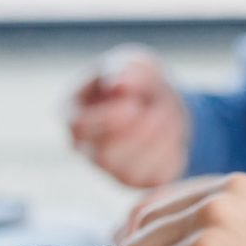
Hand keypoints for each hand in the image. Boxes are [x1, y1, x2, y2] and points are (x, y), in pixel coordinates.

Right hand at [66, 45, 189, 187]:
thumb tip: (120, 84)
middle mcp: (86, 146)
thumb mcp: (134, 63)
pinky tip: (173, 134)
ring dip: (157, 143)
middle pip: (104, 156)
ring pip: (129, 171)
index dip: (106, 119)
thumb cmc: (139, 80)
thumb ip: (125, 71)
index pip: (79, 126)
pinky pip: (153, 179)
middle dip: (138, 135)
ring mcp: (109, 168)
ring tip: (169, 116)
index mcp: (73, 113)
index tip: (134, 106)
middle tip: (162, 112)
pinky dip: (170, 154)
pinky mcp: (136, 181)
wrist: (162, 102)